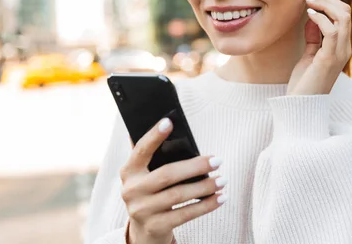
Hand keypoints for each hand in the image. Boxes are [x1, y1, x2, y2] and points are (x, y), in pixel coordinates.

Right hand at [121, 118, 227, 243]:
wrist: (144, 231)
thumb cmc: (152, 193)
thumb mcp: (146, 175)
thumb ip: (153, 155)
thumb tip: (168, 124)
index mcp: (129, 171)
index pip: (140, 150)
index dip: (154, 136)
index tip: (169, 122)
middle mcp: (131, 190)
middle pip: (167, 174)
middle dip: (195, 166)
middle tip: (218, 160)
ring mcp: (141, 210)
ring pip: (178, 195)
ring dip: (205, 186)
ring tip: (222, 180)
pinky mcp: (155, 227)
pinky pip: (185, 214)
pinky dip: (206, 205)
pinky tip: (220, 198)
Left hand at [287, 0, 351, 95]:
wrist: (300, 106)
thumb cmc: (304, 82)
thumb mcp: (309, 54)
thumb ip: (314, 36)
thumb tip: (312, 14)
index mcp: (341, 46)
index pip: (341, 14)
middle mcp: (344, 48)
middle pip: (345, 11)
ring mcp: (339, 53)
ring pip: (342, 17)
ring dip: (324, 4)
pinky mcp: (329, 59)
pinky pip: (332, 31)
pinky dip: (321, 19)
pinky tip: (309, 14)